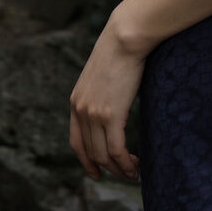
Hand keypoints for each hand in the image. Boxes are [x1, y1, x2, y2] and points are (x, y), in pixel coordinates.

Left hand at [68, 16, 146, 182]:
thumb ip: (103, 92)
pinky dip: (125, 163)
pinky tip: (135, 166)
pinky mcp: (110, 115)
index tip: (97, 172)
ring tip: (133, 172)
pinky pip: (116, 150)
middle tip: (125, 173)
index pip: (76, 142)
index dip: (86, 161)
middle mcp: (81, 111)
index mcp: (76, 102)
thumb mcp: (103, 74)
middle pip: (91, 152)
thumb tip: (116, 102)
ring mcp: (94, 114)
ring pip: (104, 155)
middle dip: (108, 168)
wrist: (125, 37)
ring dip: (119, 169)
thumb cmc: (121, 49)